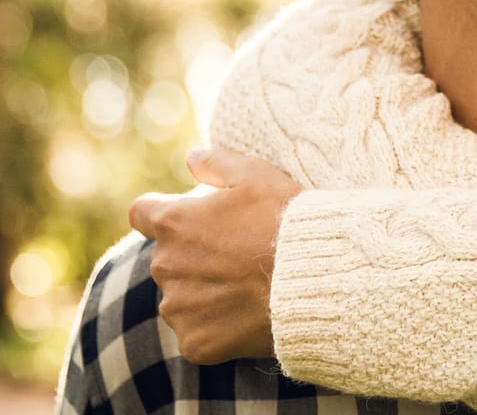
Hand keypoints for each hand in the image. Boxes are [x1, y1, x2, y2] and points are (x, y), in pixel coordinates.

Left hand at [128, 147, 301, 363]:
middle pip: (169, 257)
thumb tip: (191, 157)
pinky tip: (247, 314)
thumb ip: (218, 163)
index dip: (163, 213)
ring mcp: (178, 308)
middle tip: (239, 253)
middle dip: (195, 255)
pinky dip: (217, 326)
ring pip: (181, 297)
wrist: (312, 280)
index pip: (143, 214)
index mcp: (174, 223)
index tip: (191, 218)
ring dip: (204, 292)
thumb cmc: (286, 222)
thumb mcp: (259, 176)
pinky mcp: (194, 341)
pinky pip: (197, 332)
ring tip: (248, 286)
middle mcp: (165, 266)